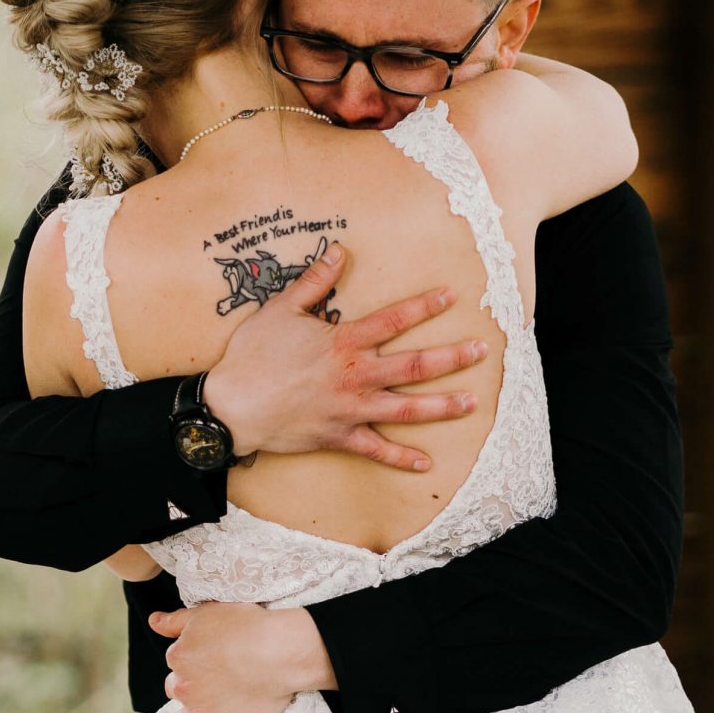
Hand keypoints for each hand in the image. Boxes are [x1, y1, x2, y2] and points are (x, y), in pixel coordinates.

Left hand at [147, 603, 335, 712]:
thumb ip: (176, 620)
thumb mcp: (207, 613)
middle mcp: (184, 685)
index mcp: (180, 655)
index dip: (193, 662)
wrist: (279, 651)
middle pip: (175, 691)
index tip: (210, 663)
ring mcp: (200, 712)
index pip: (177, 662)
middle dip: (186, 691)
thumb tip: (153, 622)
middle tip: (210, 689)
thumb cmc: (250, 627)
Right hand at [201, 242, 483, 470]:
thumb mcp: (280, 309)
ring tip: (471, 403)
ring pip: (407, 409)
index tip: (451, 297)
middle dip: (452, 358)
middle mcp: (356, 375)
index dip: (424, 306)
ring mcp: (351, 409)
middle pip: (415, 366)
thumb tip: (339, 250)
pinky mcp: (339, 436)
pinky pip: (377, 450)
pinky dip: (401, 458)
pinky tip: (426, 463)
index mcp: (344, 342)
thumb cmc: (252, 356)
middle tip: (481, 351)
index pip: (394, 320)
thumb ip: (314, 281)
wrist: (232, 406)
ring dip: (442, 406)